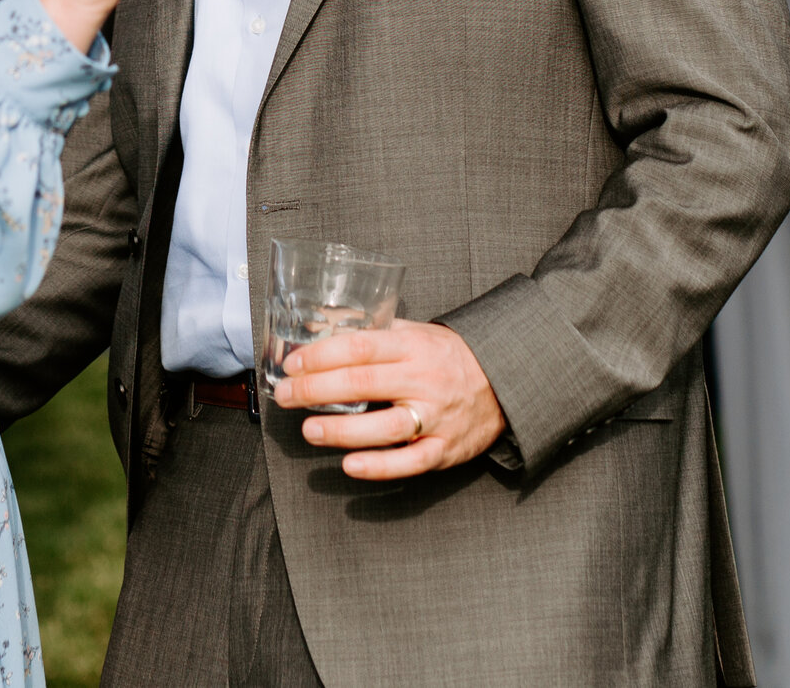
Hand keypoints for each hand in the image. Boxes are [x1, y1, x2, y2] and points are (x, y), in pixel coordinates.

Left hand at [271, 320, 506, 480]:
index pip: (359, 347)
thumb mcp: (414, 333)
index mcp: (413, 346)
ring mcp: (435, 417)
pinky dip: (379, 466)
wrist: (504, 383)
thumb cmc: (447, 356)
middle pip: (363, 384)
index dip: (321, 356)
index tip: (291, 364)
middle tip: (284, 396)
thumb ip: (371, 331)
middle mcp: (423, 380)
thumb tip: (318, 323)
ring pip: (384, 427)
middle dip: (316, 390)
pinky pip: (410, 462)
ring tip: (309, 430)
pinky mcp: (445, 449)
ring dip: (341, 430)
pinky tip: (349, 466)